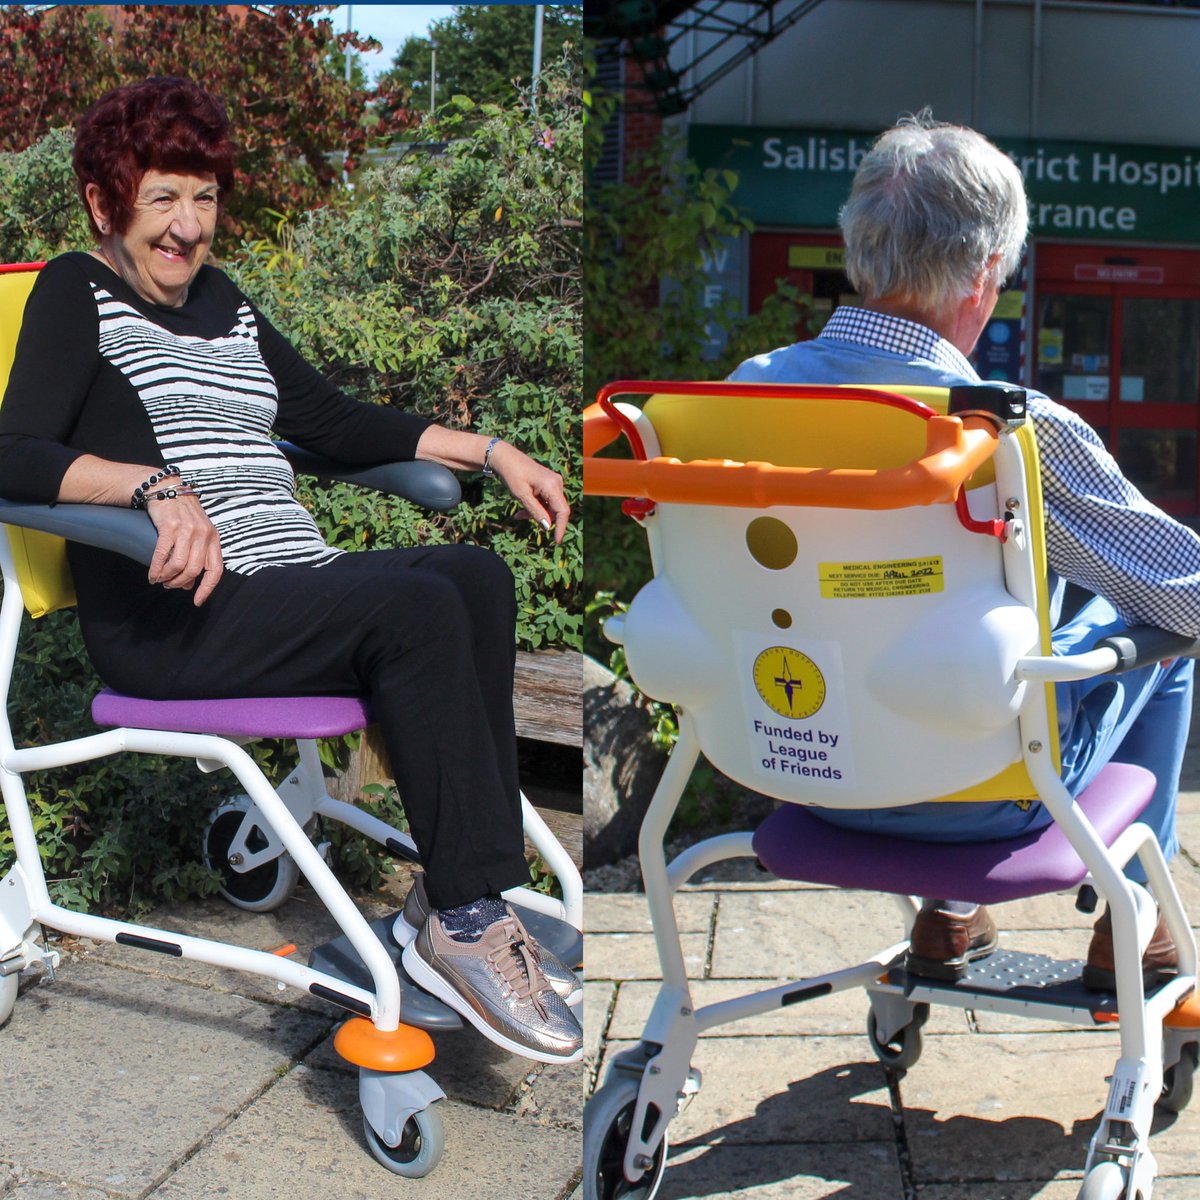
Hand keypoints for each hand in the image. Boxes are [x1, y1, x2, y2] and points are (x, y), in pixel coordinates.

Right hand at [145, 491, 223, 605]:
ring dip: (167, 577)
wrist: (166, 489)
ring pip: (179, 565)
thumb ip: (196, 558)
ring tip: (160, 580)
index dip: (207, 588)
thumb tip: (190, 585)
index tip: (197, 601)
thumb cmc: (182, 515)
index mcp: (214, 538)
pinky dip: (157, 569)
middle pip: (194, 570)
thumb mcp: (196, 535)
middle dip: (179, 583)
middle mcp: (204, 534)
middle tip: (169, 586)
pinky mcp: (170, 526)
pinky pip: (163, 555)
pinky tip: (152, 575)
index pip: (216, 569)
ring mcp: (187, 530)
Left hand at [488, 442, 570, 542]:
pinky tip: (523, 508)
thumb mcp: (521, 496)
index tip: (556, 541)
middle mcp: (557, 483)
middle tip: (521, 517)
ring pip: (550, 507)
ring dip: (537, 513)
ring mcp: (554, 482)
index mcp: (552, 485)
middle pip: (556, 510)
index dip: (561, 527)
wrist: (505, 457)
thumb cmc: (512, 474)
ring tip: (519, 514)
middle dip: (541, 518)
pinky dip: (537, 507)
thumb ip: (535, 512)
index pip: (563, 511)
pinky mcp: (550, 483)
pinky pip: (547, 501)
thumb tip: (548, 527)